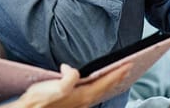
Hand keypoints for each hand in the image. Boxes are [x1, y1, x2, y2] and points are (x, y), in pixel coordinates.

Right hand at [7, 63, 131, 107]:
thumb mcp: (56, 86)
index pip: (105, 82)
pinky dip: (100, 88)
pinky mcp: (73, 104)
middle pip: (106, 88)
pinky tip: (96, 86)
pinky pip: (93, 95)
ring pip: (100, 92)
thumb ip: (68, 77)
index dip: (117, 72)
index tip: (128, 64)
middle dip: (118, 78)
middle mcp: (84, 101)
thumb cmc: (40, 101)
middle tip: (128, 69)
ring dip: (110, 84)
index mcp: (83, 95)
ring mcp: (79, 104)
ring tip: (116, 76)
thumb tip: (72, 69)